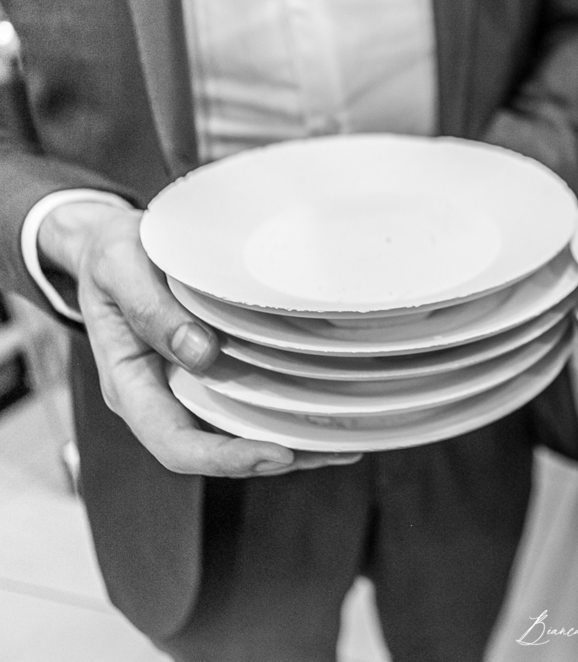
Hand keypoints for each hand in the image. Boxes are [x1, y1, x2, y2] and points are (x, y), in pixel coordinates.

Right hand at [39, 201, 361, 476]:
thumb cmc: (112, 253)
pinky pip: (251, 402)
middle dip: (275, 459)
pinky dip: (289, 412)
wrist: (110, 241)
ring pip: (241, 432)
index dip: (226, 457)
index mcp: (129, 385)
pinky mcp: (214, 371)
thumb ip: (150, 309)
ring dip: (292, 444)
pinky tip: (329, 410)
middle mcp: (161, 397)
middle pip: (218, 449)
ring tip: (345, 444)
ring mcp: (189, 388)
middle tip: (333, 451)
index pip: (175, 444)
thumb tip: (200, 353)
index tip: (278, 453)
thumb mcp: (119, 267)